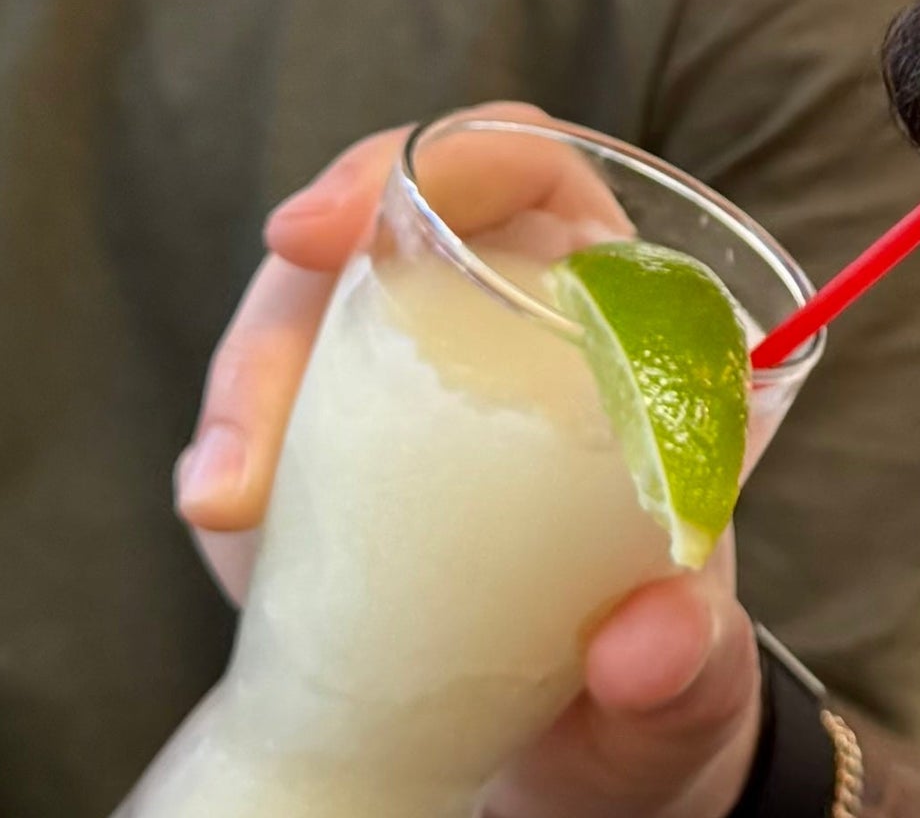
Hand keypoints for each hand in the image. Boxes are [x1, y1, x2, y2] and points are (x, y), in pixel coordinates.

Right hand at [174, 110, 769, 817]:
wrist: (574, 768)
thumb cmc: (656, 688)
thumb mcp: (692, 689)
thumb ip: (692, 663)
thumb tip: (649, 643)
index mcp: (615, 310)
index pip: (527, 166)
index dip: (441, 162)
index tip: (328, 228)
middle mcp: (506, 314)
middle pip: (376, 236)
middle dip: (286, 314)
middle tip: (245, 444)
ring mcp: (406, 379)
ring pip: (298, 322)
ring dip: (244, 399)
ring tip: (227, 510)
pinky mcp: (329, 456)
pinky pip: (259, 420)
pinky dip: (227, 460)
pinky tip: (229, 521)